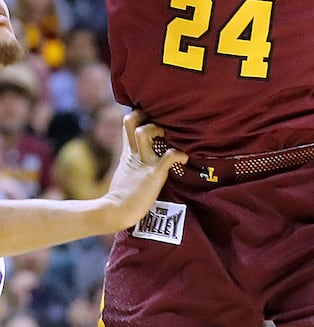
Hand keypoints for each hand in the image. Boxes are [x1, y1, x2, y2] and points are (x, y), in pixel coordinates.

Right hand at [100, 111, 188, 232]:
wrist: (116, 212)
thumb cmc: (123, 194)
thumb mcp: (126, 168)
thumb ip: (133, 155)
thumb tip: (140, 148)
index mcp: (129, 151)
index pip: (128, 122)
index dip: (140, 114)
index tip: (153, 115)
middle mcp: (135, 153)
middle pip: (132, 121)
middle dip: (148, 116)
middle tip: (162, 124)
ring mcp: (144, 162)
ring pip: (145, 132)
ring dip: (160, 130)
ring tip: (171, 139)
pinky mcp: (153, 174)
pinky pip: (168, 157)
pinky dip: (179, 154)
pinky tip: (184, 158)